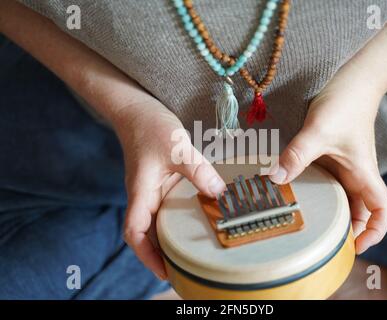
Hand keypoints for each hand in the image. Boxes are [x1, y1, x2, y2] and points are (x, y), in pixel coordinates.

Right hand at [111, 100, 225, 279]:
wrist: (137, 110)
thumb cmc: (150, 128)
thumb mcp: (178, 149)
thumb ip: (198, 172)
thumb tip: (220, 195)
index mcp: (141, 192)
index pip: (134, 232)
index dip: (146, 255)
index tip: (164, 271)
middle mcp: (144, 196)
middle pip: (147, 234)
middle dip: (161, 254)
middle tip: (186, 269)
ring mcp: (151, 191)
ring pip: (157, 222)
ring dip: (169, 238)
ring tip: (192, 252)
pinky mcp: (159, 183)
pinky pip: (166, 207)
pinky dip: (177, 219)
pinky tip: (194, 220)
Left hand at [269, 79, 386, 253]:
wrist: (351, 81)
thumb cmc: (345, 105)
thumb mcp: (318, 132)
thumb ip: (297, 156)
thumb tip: (274, 179)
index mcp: (364, 173)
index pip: (382, 210)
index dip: (375, 231)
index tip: (358, 245)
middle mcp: (356, 174)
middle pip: (359, 211)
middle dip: (346, 229)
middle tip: (320, 242)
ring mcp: (344, 166)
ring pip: (342, 198)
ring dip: (330, 212)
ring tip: (306, 225)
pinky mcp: (331, 158)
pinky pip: (328, 182)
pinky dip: (318, 193)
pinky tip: (297, 195)